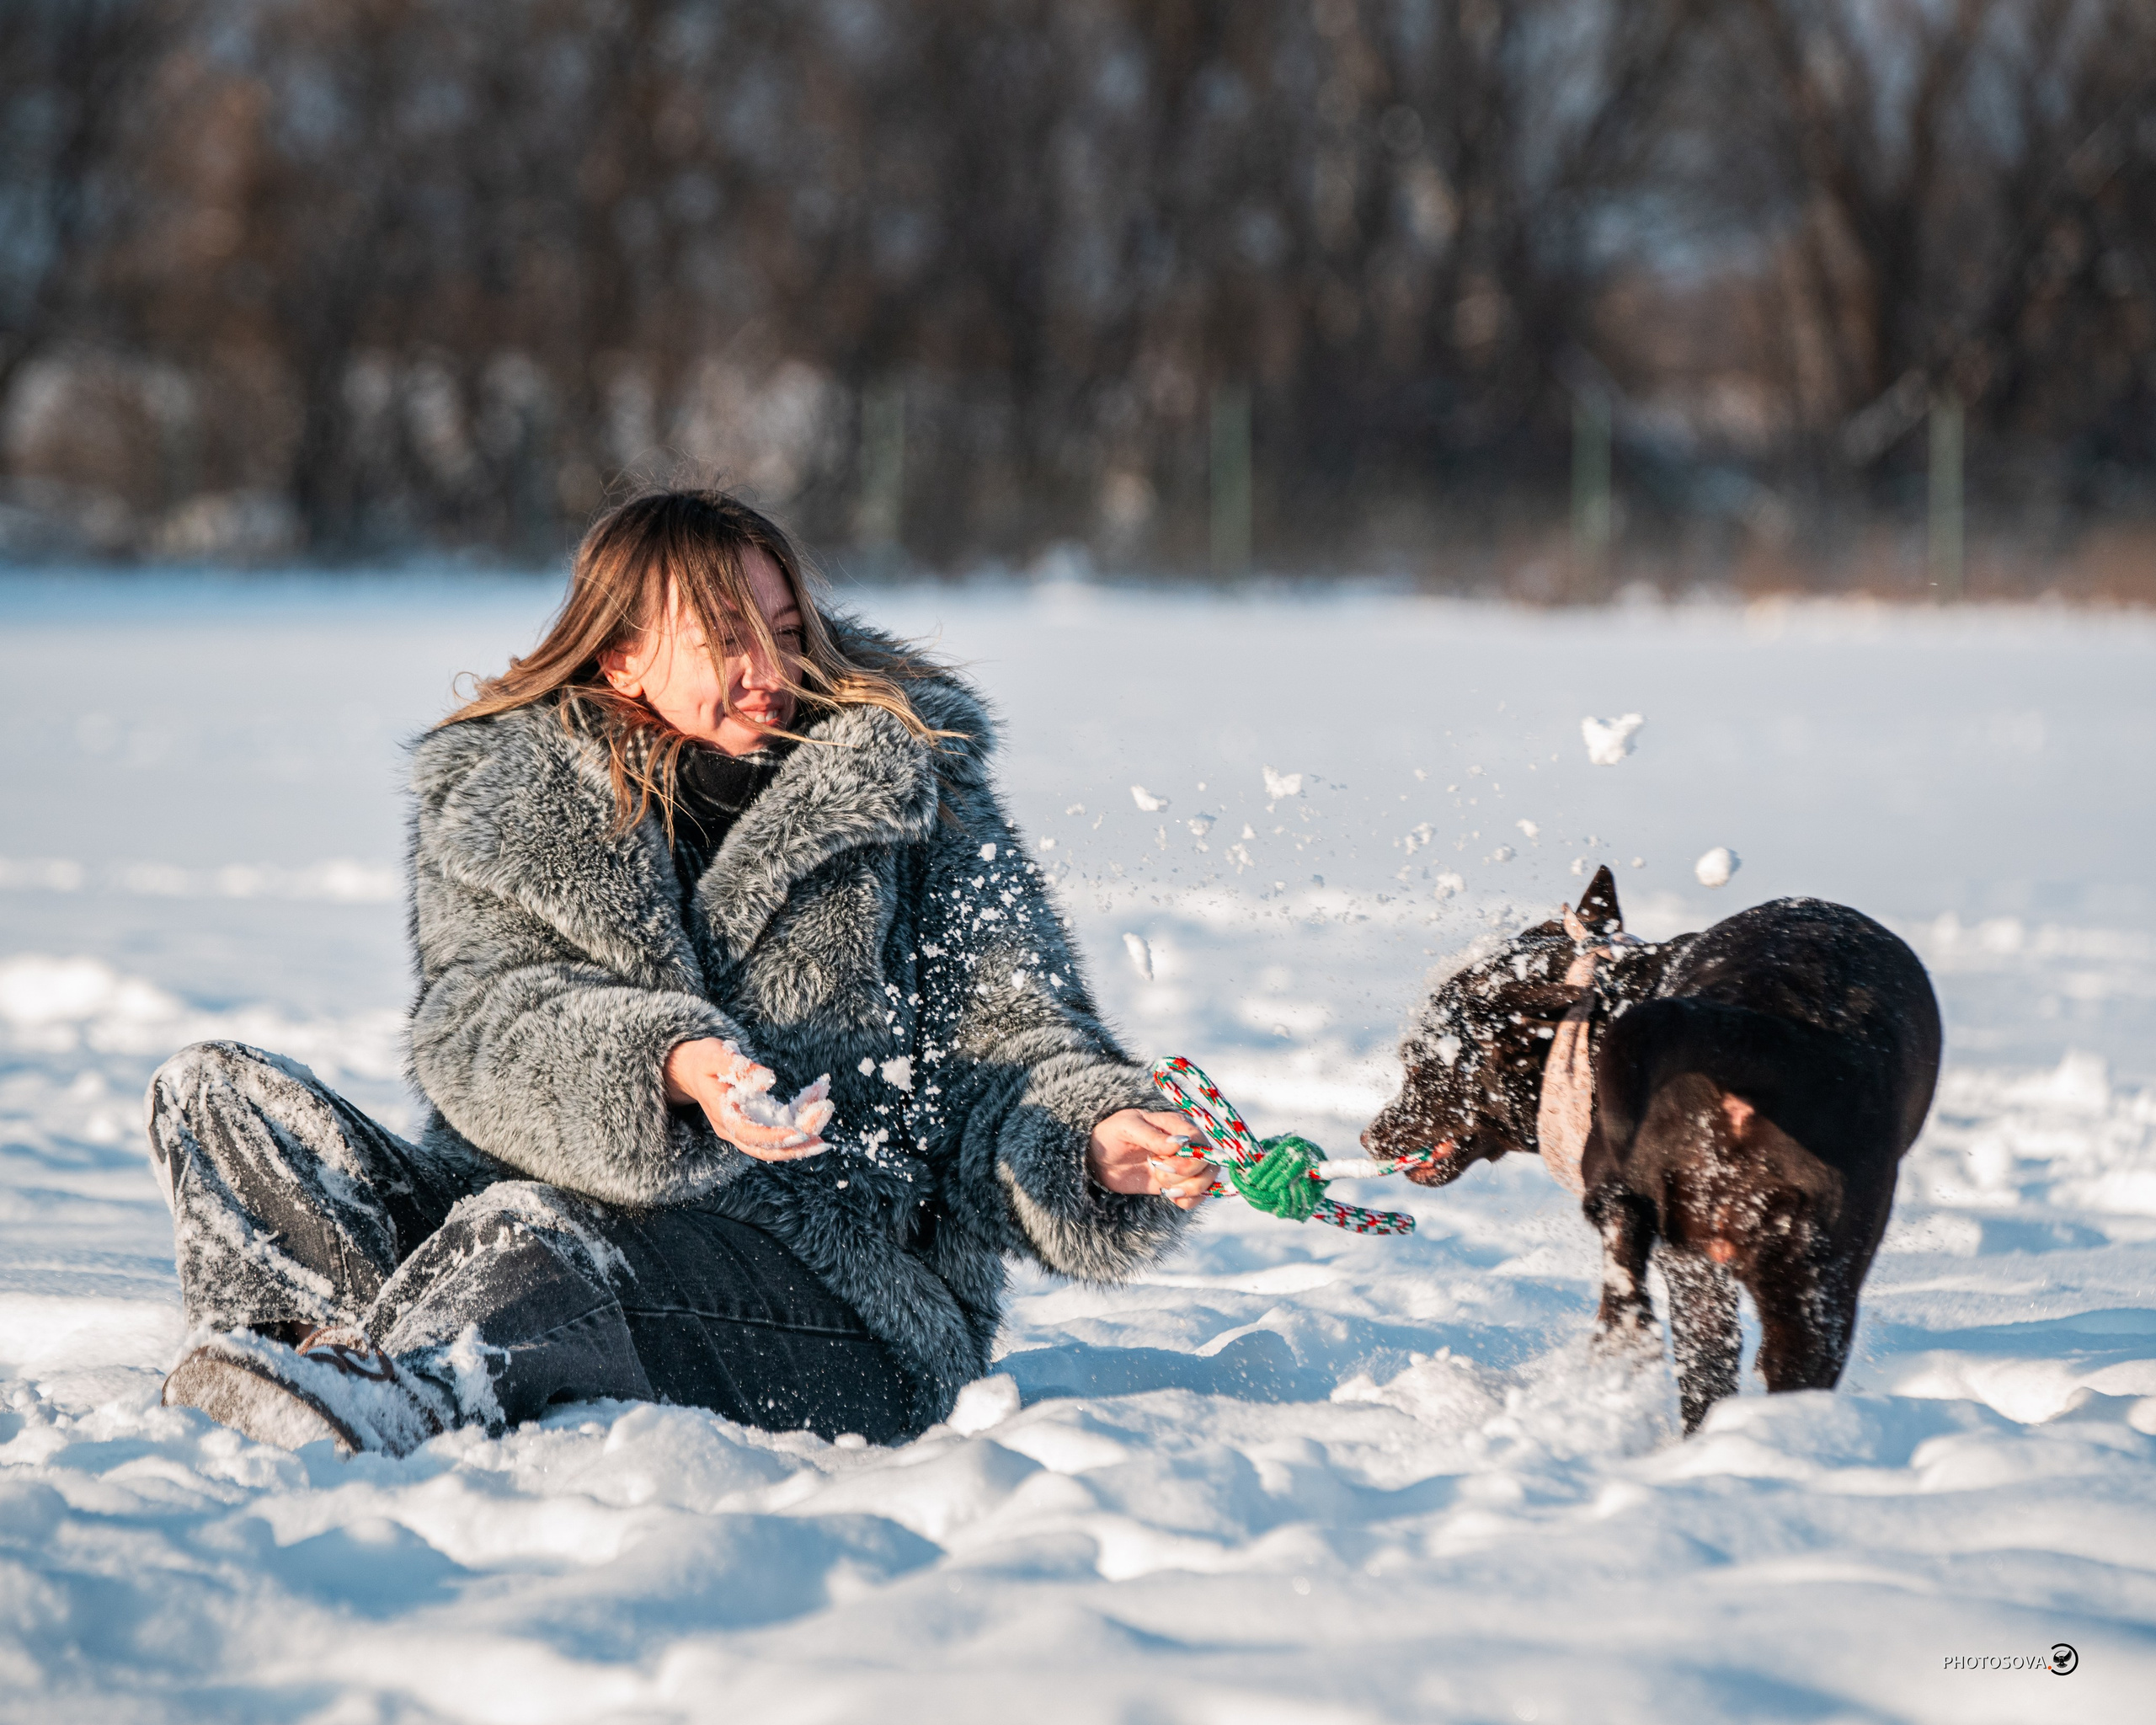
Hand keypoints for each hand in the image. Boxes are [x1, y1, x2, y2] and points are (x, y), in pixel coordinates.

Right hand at [663, 1037, 829, 1160]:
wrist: (695, 1070)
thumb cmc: (705, 1060)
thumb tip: (767, 1079)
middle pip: (765, 1148)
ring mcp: (747, 1128)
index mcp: (722, 1114)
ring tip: (826, 1111)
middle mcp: (733, 1129)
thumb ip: (738, 1066)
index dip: (774, 1138)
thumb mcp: (715, 1054)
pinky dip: (802, 1114)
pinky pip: (783, 1125)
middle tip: (823, 1132)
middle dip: (797, 1145)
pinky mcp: (758, 1122)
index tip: (799, 1133)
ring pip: (777, 1142)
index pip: (748, 1134)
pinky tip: (818, 1096)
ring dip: (805, 1133)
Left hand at [1086, 1108, 1216, 1210]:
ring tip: (1162, 1186)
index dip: (1189, 1157)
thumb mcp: (1127, 1128)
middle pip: (1208, 1164)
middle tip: (1157, 1171)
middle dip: (1184, 1174)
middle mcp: (1187, 1145)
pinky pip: (1198, 1196)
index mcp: (1177, 1125)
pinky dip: (1188, 1201)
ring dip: (1187, 1189)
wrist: (1098, 1159)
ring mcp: (1184, 1166)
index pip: (1201, 1142)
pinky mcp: (1178, 1184)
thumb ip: (1153, 1136)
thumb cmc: (1112, 1134)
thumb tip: (1181, 1143)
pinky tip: (1169, 1196)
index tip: (1162, 1162)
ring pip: (1206, 1181)